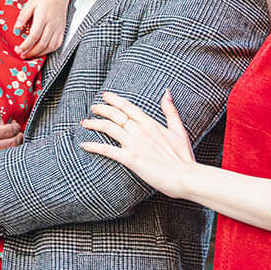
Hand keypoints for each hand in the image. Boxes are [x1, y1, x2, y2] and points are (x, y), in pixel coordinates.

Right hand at [0, 98, 19, 162]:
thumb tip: (4, 120)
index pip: (10, 130)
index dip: (16, 126)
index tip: (14, 125)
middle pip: (13, 144)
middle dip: (18, 137)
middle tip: (17, 133)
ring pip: (9, 156)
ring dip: (14, 148)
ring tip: (12, 141)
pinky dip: (4, 157)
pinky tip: (3, 150)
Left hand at [13, 0, 71, 58]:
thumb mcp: (31, 3)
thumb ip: (23, 16)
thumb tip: (16, 28)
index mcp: (43, 17)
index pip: (34, 35)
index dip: (26, 45)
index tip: (18, 49)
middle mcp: (52, 24)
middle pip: (42, 43)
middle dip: (31, 52)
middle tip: (22, 55)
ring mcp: (59, 28)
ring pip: (50, 46)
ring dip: (40, 53)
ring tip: (30, 55)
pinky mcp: (62, 30)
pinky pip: (57, 44)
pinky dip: (49, 50)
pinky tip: (41, 51)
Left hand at [78, 90, 200, 199]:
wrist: (187, 177)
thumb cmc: (184, 157)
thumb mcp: (179, 130)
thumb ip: (171, 111)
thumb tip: (166, 92)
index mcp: (151, 124)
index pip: (128, 107)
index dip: (115, 100)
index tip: (104, 95)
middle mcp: (140, 130)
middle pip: (116, 114)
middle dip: (102, 109)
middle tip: (93, 107)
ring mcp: (134, 144)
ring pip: (109, 128)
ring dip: (95, 123)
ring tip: (85, 122)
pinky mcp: (130, 158)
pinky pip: (107, 150)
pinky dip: (94, 146)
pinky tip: (84, 144)